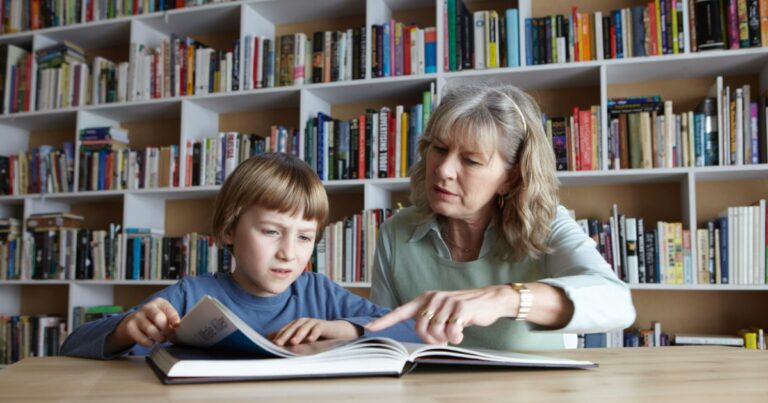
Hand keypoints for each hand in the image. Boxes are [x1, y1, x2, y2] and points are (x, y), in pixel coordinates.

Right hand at [107, 297, 180, 351]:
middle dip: (166, 329)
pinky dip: (149, 343)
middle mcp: (147, 307)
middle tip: (169, 335)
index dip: (174, 319)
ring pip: (150, 329)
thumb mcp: (165, 315)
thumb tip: (177, 327)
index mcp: (159, 302)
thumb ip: (172, 320)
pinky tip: (152, 342)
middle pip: (158, 318)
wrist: (135, 321)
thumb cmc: (155, 319)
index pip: (168, 309)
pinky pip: (141, 338)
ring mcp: (137, 316)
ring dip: (158, 337)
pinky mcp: (130, 326)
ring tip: (161, 339)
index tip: (177, 326)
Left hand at [270, 318, 361, 345]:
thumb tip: (269, 337)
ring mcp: (314, 322)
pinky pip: (318, 328)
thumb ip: (288, 336)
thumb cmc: (317, 335)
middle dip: (285, 335)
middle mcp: (304, 321)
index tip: (273, 344)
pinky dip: (314, 333)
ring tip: (293, 342)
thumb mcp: (302, 337)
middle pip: (293, 327)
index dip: (279, 335)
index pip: (286, 329)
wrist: (336, 331)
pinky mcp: (324, 325)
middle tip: (279, 343)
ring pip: (304, 327)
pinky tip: (311, 340)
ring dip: (298, 334)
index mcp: (298, 324)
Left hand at [364, 285, 516, 344]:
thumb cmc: (463, 309)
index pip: (401, 311)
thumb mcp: (442, 311)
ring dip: (446, 338)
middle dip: (431, 339)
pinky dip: (456, 338)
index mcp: (425, 299)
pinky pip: (451, 333)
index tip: (370, 327)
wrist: (489, 300)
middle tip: (443, 337)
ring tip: (454, 331)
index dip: (385, 320)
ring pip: (436, 332)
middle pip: (420, 329)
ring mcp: (446, 302)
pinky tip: (462, 330)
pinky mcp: (460, 309)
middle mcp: (433, 298)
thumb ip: (429, 320)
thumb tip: (422, 335)